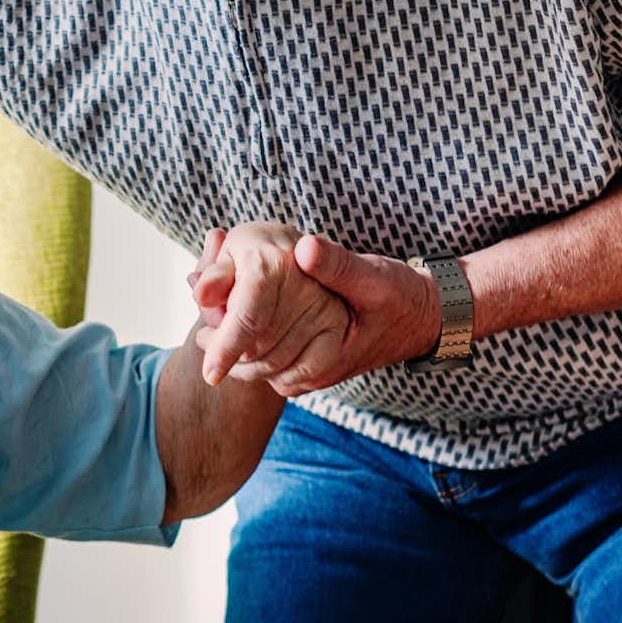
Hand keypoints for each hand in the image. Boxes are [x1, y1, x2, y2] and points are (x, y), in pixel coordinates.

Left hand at [190, 228, 445, 395]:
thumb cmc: (400, 295)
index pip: (262, 355)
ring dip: (233, 350)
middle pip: (253, 366)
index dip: (228, 344)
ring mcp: (312, 373)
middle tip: (198, 324)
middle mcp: (316, 372)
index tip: (200, 333)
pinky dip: (251, 350)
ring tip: (208, 326)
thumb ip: (336, 265)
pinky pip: (272, 365)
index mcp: (326, 355)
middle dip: (223, 346)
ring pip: (258, 369)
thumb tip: (301, 249)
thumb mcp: (373, 275)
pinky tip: (236, 326)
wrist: (423, 317)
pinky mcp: (310, 368)